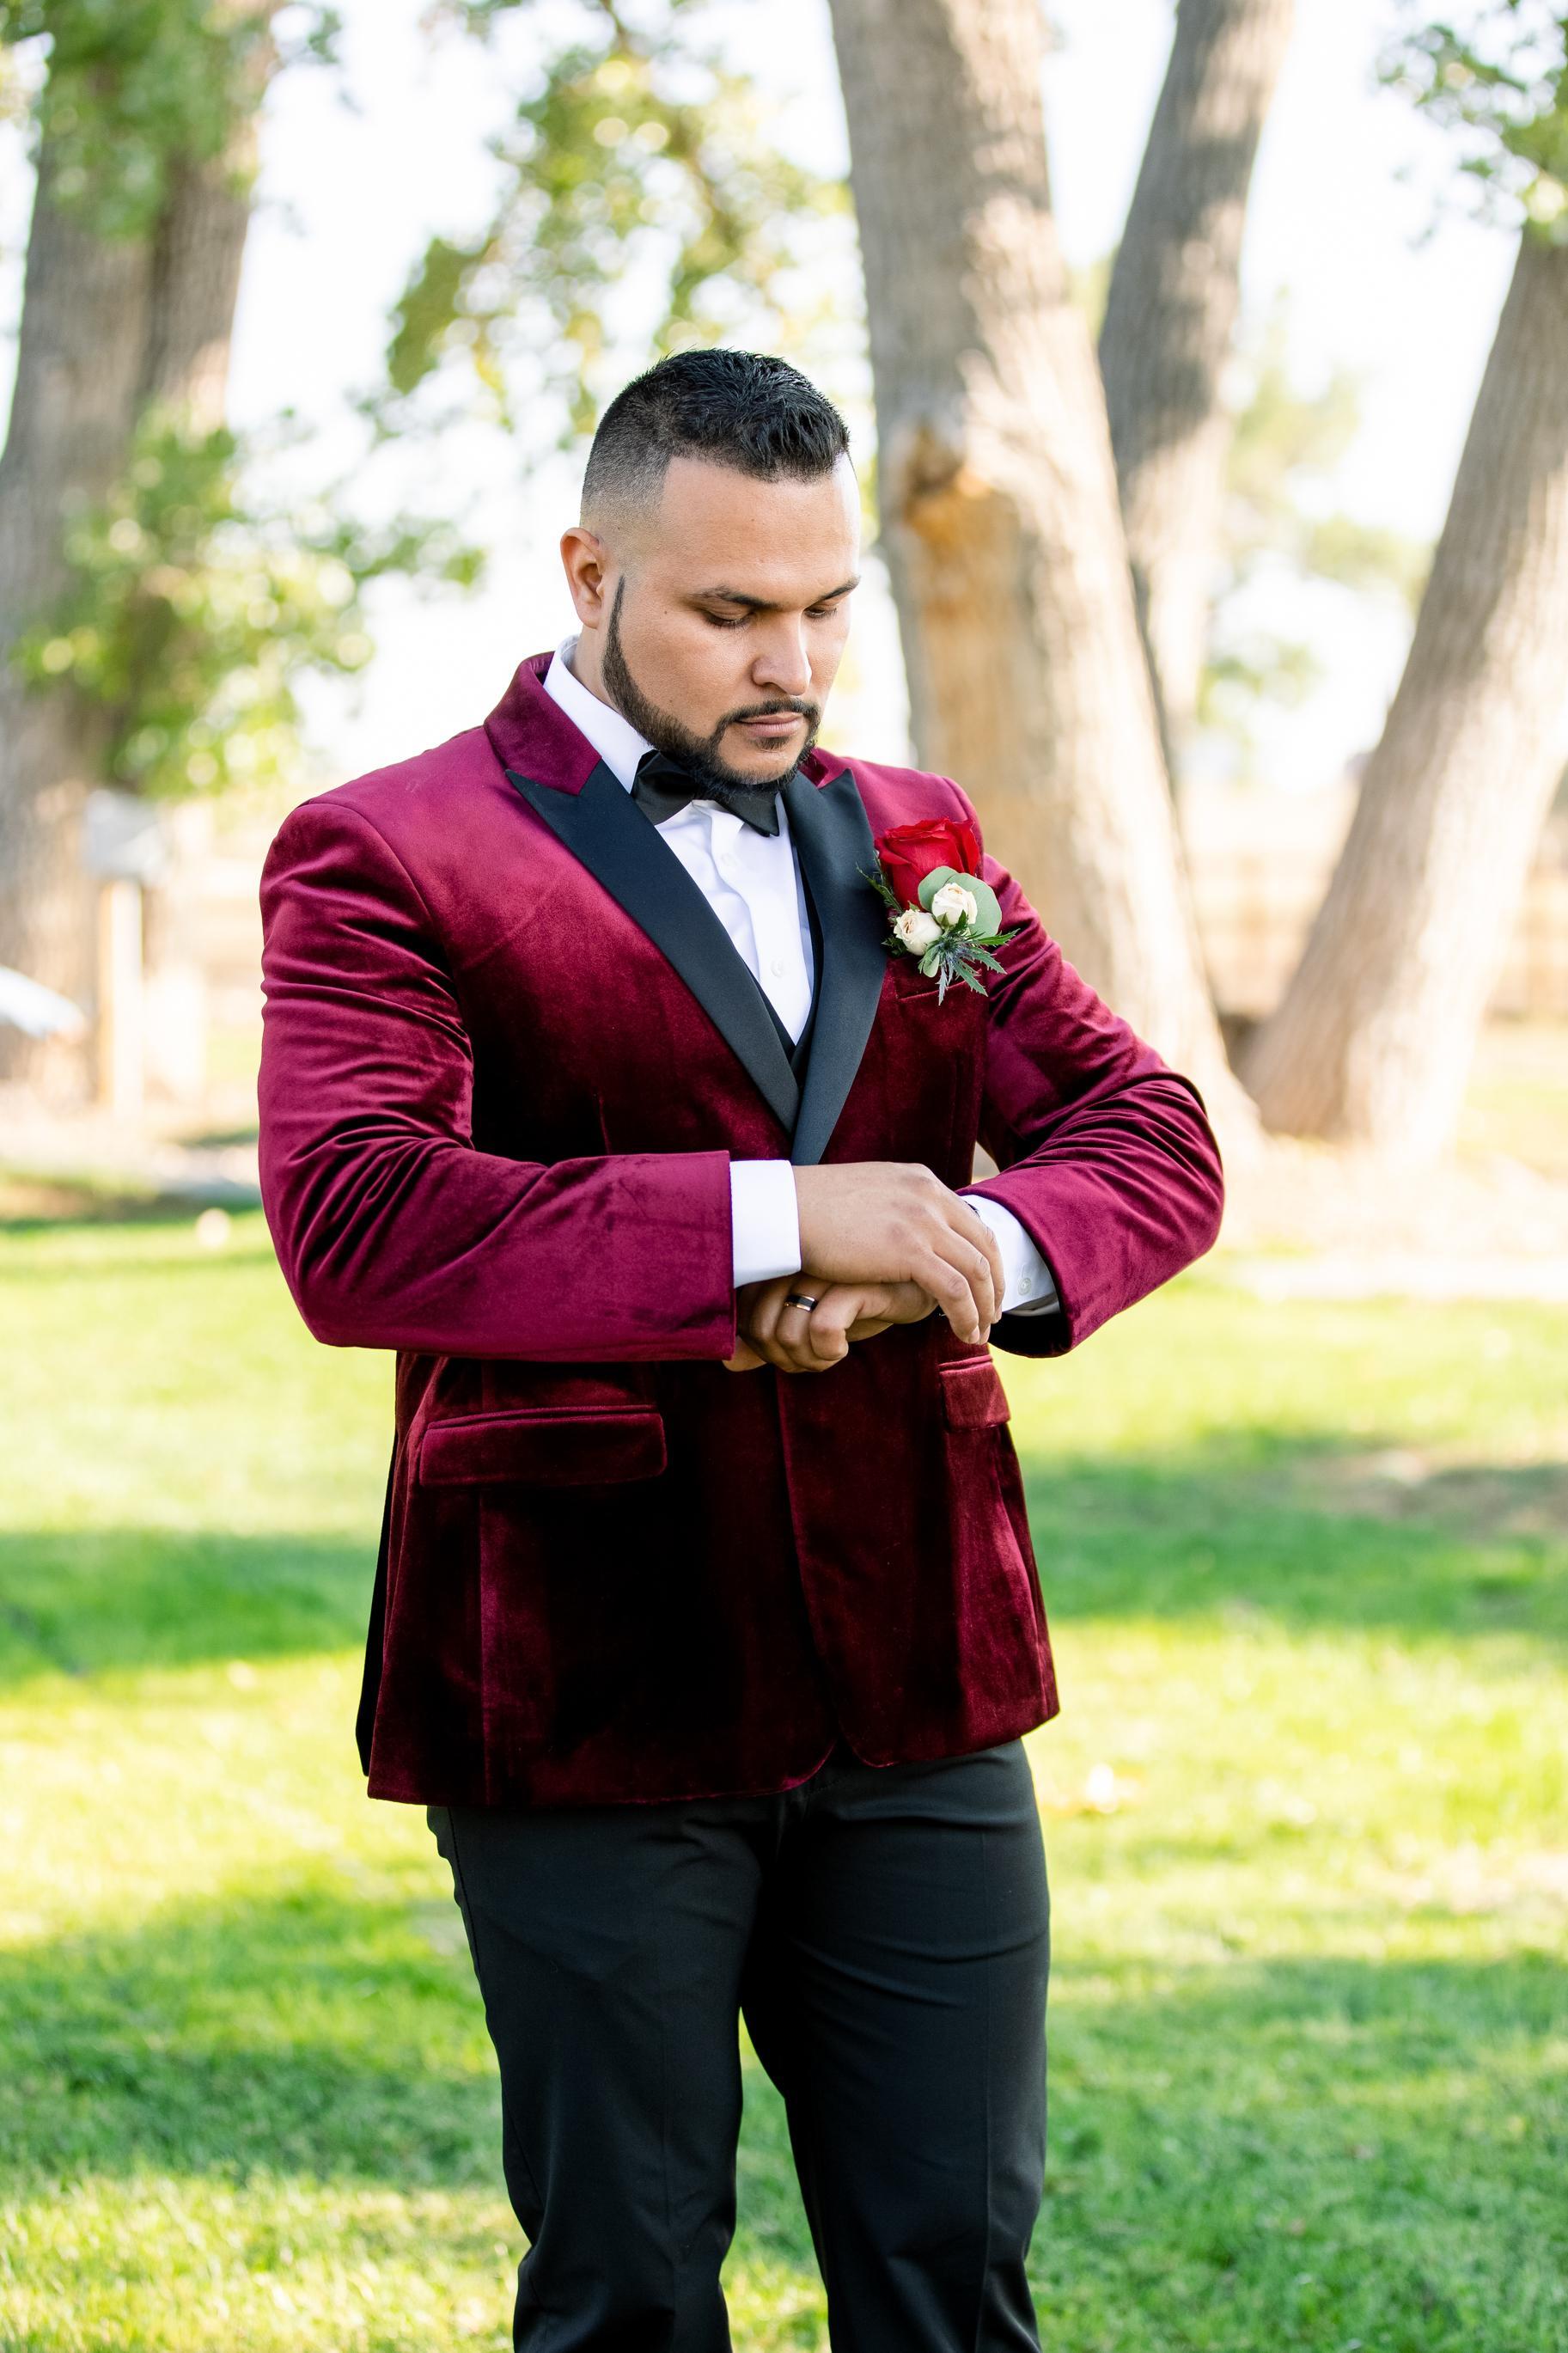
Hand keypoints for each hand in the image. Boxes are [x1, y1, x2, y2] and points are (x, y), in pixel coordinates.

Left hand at [725, 1274, 937, 1372]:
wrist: (924, 1276)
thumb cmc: (863, 1298)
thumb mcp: (811, 1322)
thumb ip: (768, 1343)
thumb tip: (728, 1366)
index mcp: (778, 1261)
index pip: (742, 1319)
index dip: (763, 1350)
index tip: (794, 1354)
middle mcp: (794, 1260)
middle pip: (759, 1331)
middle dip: (784, 1361)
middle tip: (813, 1361)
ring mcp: (823, 1268)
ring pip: (784, 1335)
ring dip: (806, 1362)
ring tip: (830, 1356)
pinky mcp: (855, 1281)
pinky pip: (820, 1331)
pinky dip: (827, 1354)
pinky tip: (844, 1351)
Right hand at [792, 1162, 1003, 1344]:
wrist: (782, 1210)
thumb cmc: (809, 1209)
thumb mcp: (864, 1196)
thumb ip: (891, 1208)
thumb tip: (897, 1228)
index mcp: (921, 1182)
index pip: (972, 1221)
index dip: (986, 1258)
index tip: (985, 1287)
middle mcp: (930, 1196)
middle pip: (984, 1244)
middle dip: (994, 1284)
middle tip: (993, 1315)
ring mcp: (922, 1221)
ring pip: (976, 1271)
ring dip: (984, 1307)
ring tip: (979, 1333)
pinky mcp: (910, 1250)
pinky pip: (955, 1290)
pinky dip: (967, 1315)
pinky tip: (964, 1334)